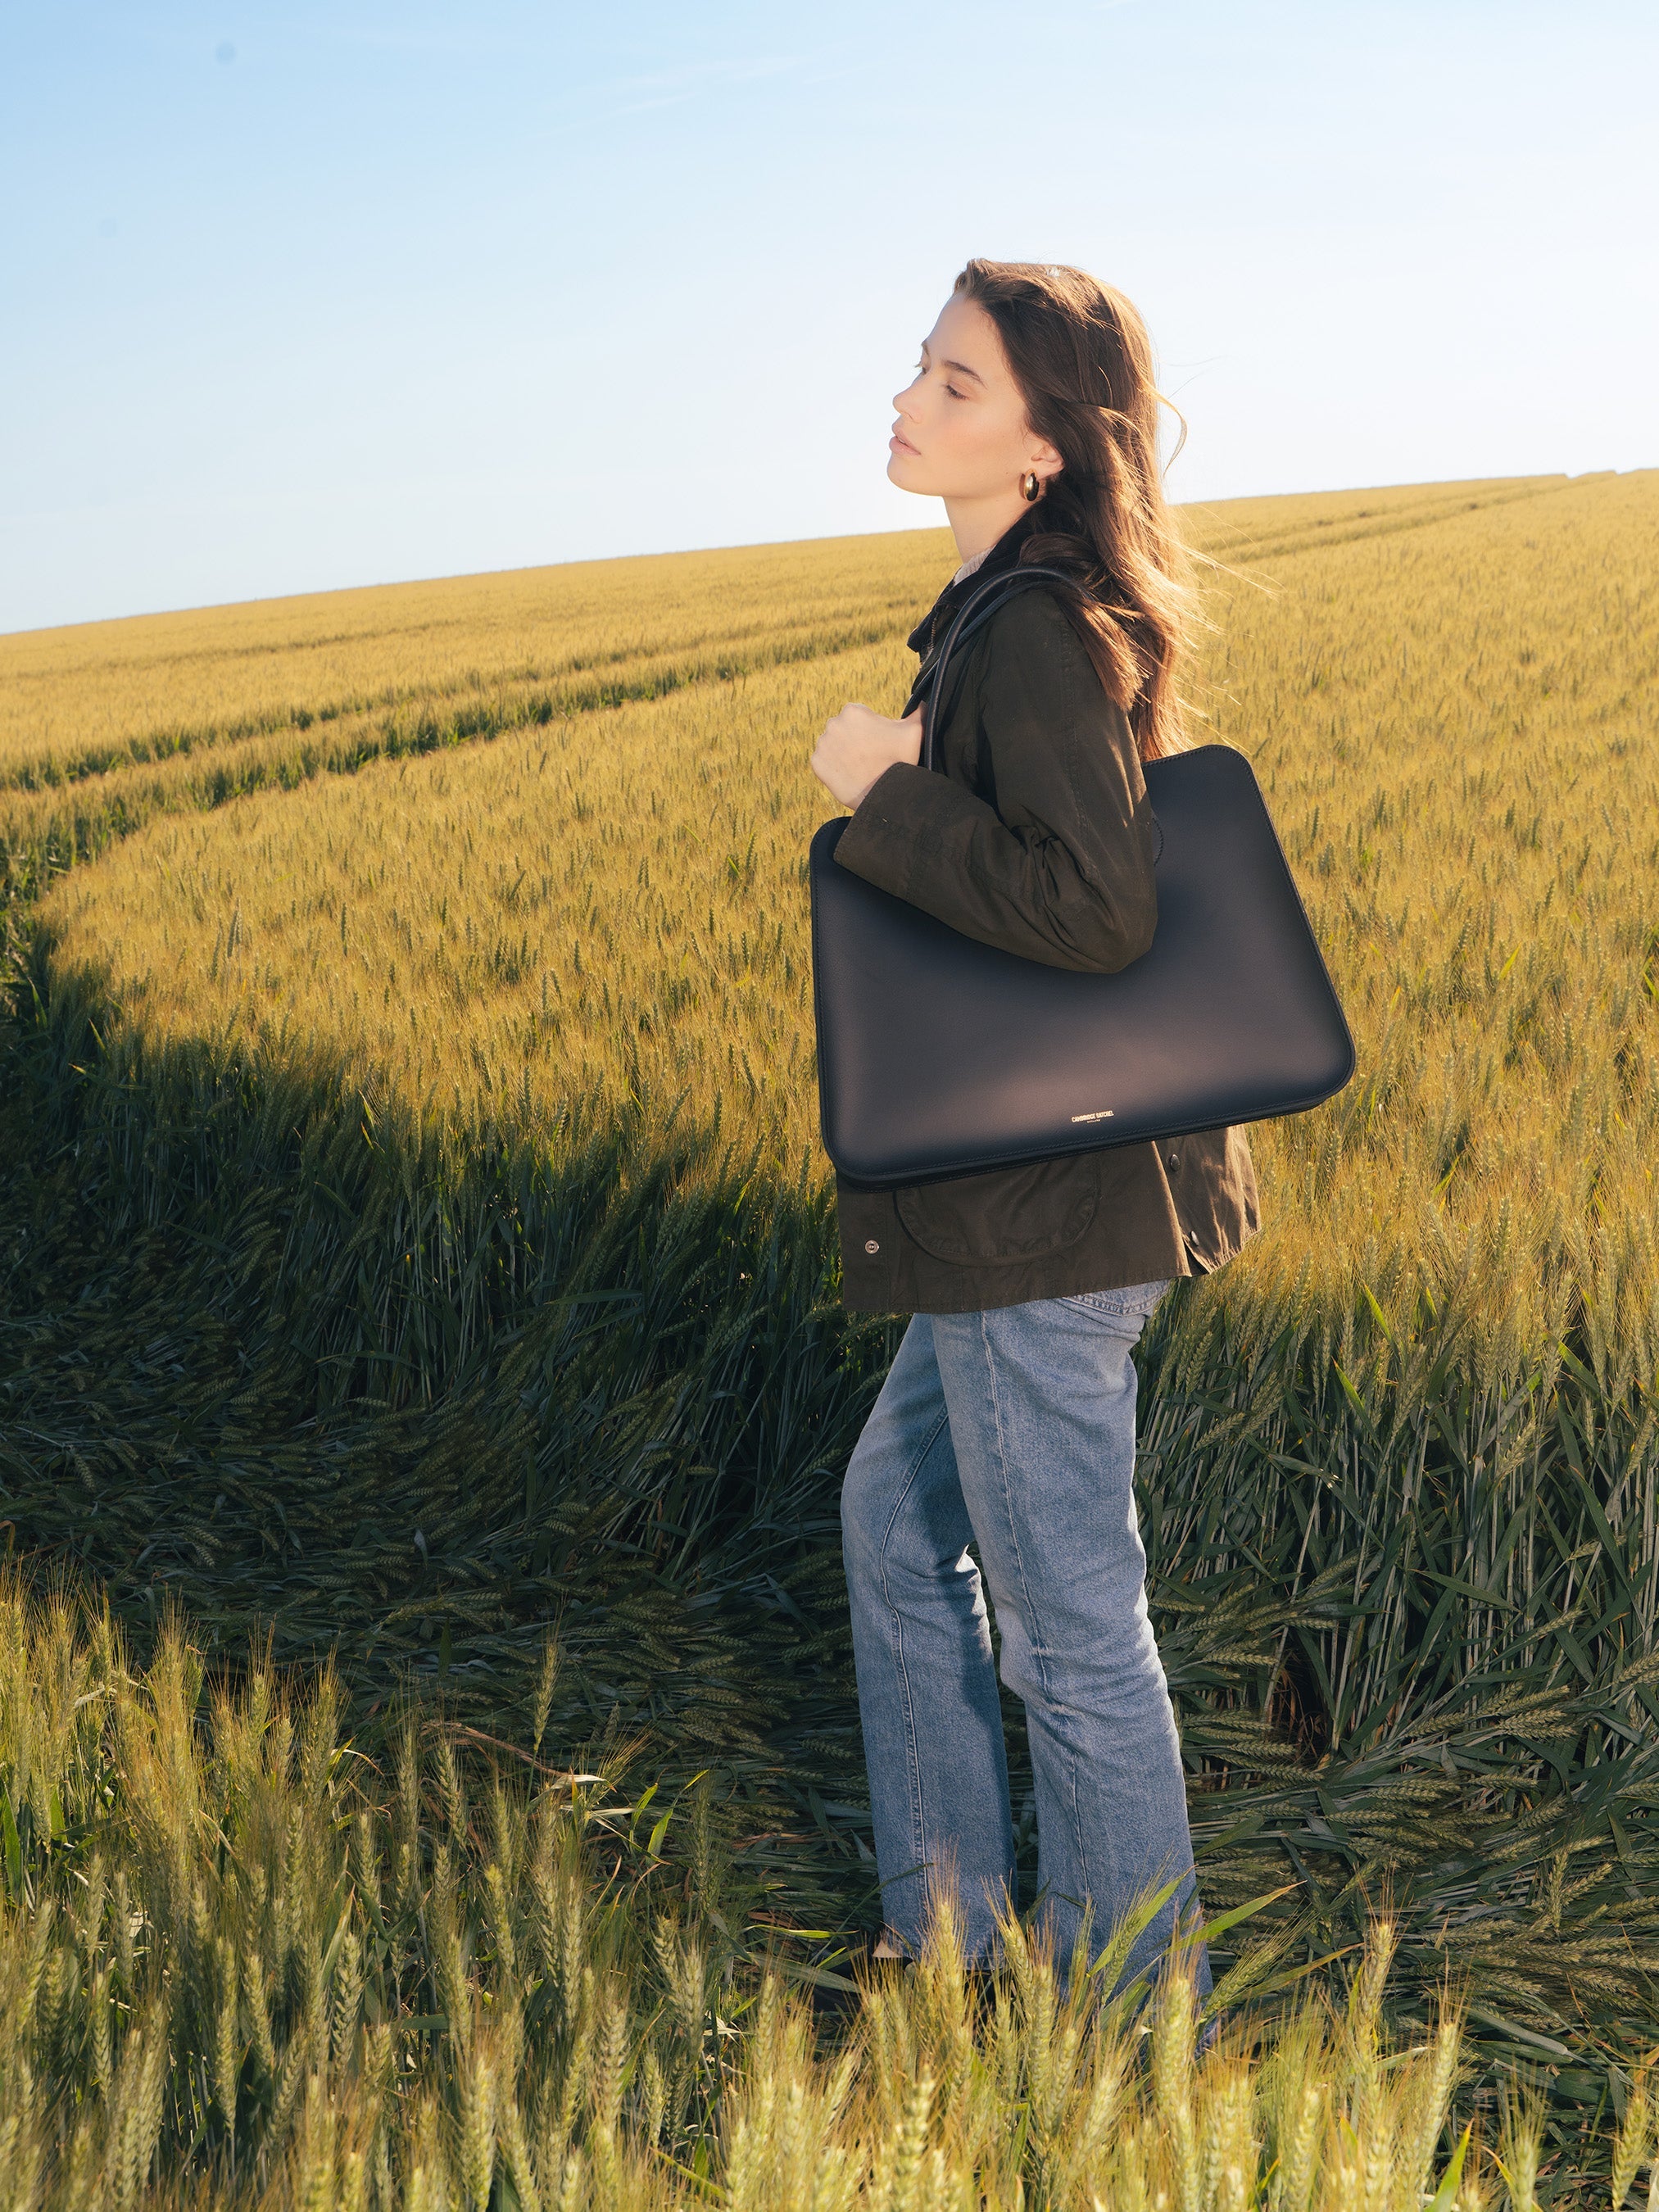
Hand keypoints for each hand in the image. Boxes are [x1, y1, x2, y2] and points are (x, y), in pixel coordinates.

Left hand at [809, 703, 923, 808]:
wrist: (884, 795)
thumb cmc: (900, 761)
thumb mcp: (915, 731)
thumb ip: (919, 712)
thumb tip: (924, 704)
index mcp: (853, 710)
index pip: (859, 718)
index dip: (871, 731)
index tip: (878, 744)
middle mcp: (833, 723)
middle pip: (844, 730)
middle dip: (855, 740)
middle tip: (870, 756)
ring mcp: (822, 744)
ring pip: (834, 745)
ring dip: (843, 753)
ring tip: (860, 766)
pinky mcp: (816, 763)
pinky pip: (824, 762)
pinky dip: (834, 767)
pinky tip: (849, 774)